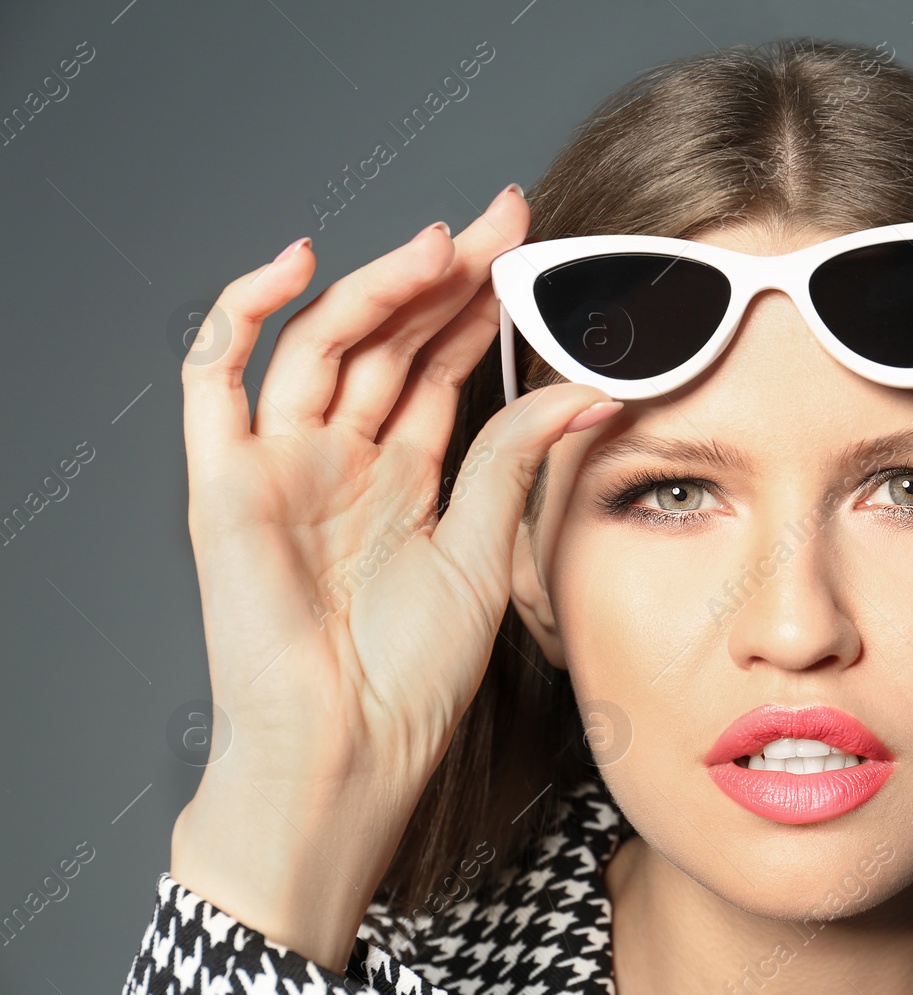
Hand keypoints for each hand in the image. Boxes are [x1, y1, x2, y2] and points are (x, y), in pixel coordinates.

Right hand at [169, 186, 618, 969]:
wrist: (350, 752)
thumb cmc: (412, 674)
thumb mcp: (485, 550)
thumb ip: (518, 459)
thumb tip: (593, 384)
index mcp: (404, 478)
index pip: (440, 365)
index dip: (482, 305)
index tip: (538, 251)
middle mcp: (342, 460)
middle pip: (390, 340)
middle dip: (445, 276)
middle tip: (505, 220)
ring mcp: (280, 465)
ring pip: (321, 343)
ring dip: (377, 286)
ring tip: (444, 246)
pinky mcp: (225, 483)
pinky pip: (214, 378)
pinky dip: (241, 313)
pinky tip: (297, 265)